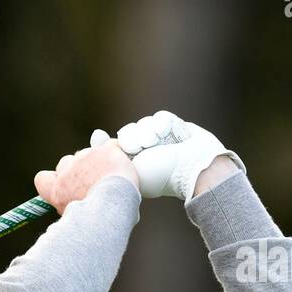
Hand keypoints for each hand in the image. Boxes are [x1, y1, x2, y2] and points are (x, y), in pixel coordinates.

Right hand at [34, 140, 138, 213]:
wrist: (112, 209)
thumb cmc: (97, 220)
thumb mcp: (78, 217)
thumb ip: (74, 208)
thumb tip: (78, 209)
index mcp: (58, 192)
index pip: (42, 179)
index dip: (52, 178)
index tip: (64, 183)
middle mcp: (67, 174)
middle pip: (65, 163)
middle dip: (78, 168)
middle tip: (93, 180)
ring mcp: (84, 160)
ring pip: (87, 153)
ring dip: (97, 160)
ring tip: (112, 175)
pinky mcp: (104, 151)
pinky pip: (111, 146)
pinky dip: (116, 152)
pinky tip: (123, 163)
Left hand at [96, 111, 244, 199]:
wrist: (196, 168)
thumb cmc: (163, 175)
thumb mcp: (132, 168)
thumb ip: (112, 153)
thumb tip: (95, 135)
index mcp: (133, 163)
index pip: (118, 143)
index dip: (122, 141)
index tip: (128, 147)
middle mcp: (145, 150)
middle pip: (129, 131)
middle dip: (136, 137)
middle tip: (145, 146)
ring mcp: (159, 138)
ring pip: (144, 123)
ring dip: (151, 132)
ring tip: (159, 142)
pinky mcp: (173, 127)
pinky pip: (160, 117)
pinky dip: (164, 124)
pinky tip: (169, 134)